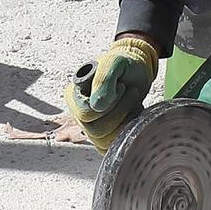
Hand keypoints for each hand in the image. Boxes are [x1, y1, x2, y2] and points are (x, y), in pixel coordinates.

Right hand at [63, 35, 158, 151]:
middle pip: (96, 131)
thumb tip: (97, 106)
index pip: (86, 114)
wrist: (136, 68)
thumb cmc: (124, 63)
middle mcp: (79, 114)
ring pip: (105, 142)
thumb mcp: (115, 62)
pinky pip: (112, 148)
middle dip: (120, 112)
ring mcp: (90, 128)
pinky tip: (133, 114)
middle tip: (131, 92)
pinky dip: (127, 132)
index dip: (109, 104)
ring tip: (133, 102)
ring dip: (126, 121)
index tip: (121, 86)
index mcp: (74, 95)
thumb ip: (104, 80)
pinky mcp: (104, 137)